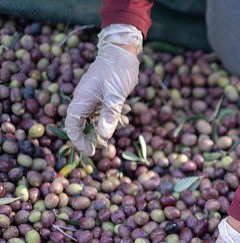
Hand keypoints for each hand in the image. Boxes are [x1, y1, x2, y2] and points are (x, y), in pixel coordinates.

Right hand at [65, 24, 141, 155]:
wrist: (123, 51)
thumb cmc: (118, 70)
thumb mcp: (116, 94)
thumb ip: (110, 115)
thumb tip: (104, 136)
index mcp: (82, 99)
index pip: (72, 124)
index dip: (78, 140)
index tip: (89, 152)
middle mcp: (84, 99)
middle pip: (82, 124)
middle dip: (93, 137)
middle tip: (104, 148)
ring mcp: (92, 97)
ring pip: (94, 118)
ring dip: (105, 127)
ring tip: (119, 130)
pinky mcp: (101, 95)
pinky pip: (103, 111)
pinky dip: (113, 117)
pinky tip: (126, 117)